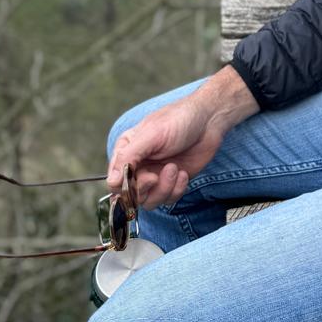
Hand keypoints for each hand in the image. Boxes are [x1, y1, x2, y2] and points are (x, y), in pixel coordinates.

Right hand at [107, 66, 257, 210]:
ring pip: (149, 201)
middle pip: (131, 196)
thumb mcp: (151, 134)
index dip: (126, 186)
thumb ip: (129, 157)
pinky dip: (176, 190)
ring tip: (175, 169)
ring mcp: (156, 175)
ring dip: (163, 189)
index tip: (143, 177)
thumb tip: (112, 181)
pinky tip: (183, 173)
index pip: (115, 181)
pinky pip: (167, 199)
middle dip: (146, 189)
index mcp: (127, 150)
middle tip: (156, 176)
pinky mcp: (173, 182)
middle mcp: (139, 165)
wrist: (209, 120)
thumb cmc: (179, 120)